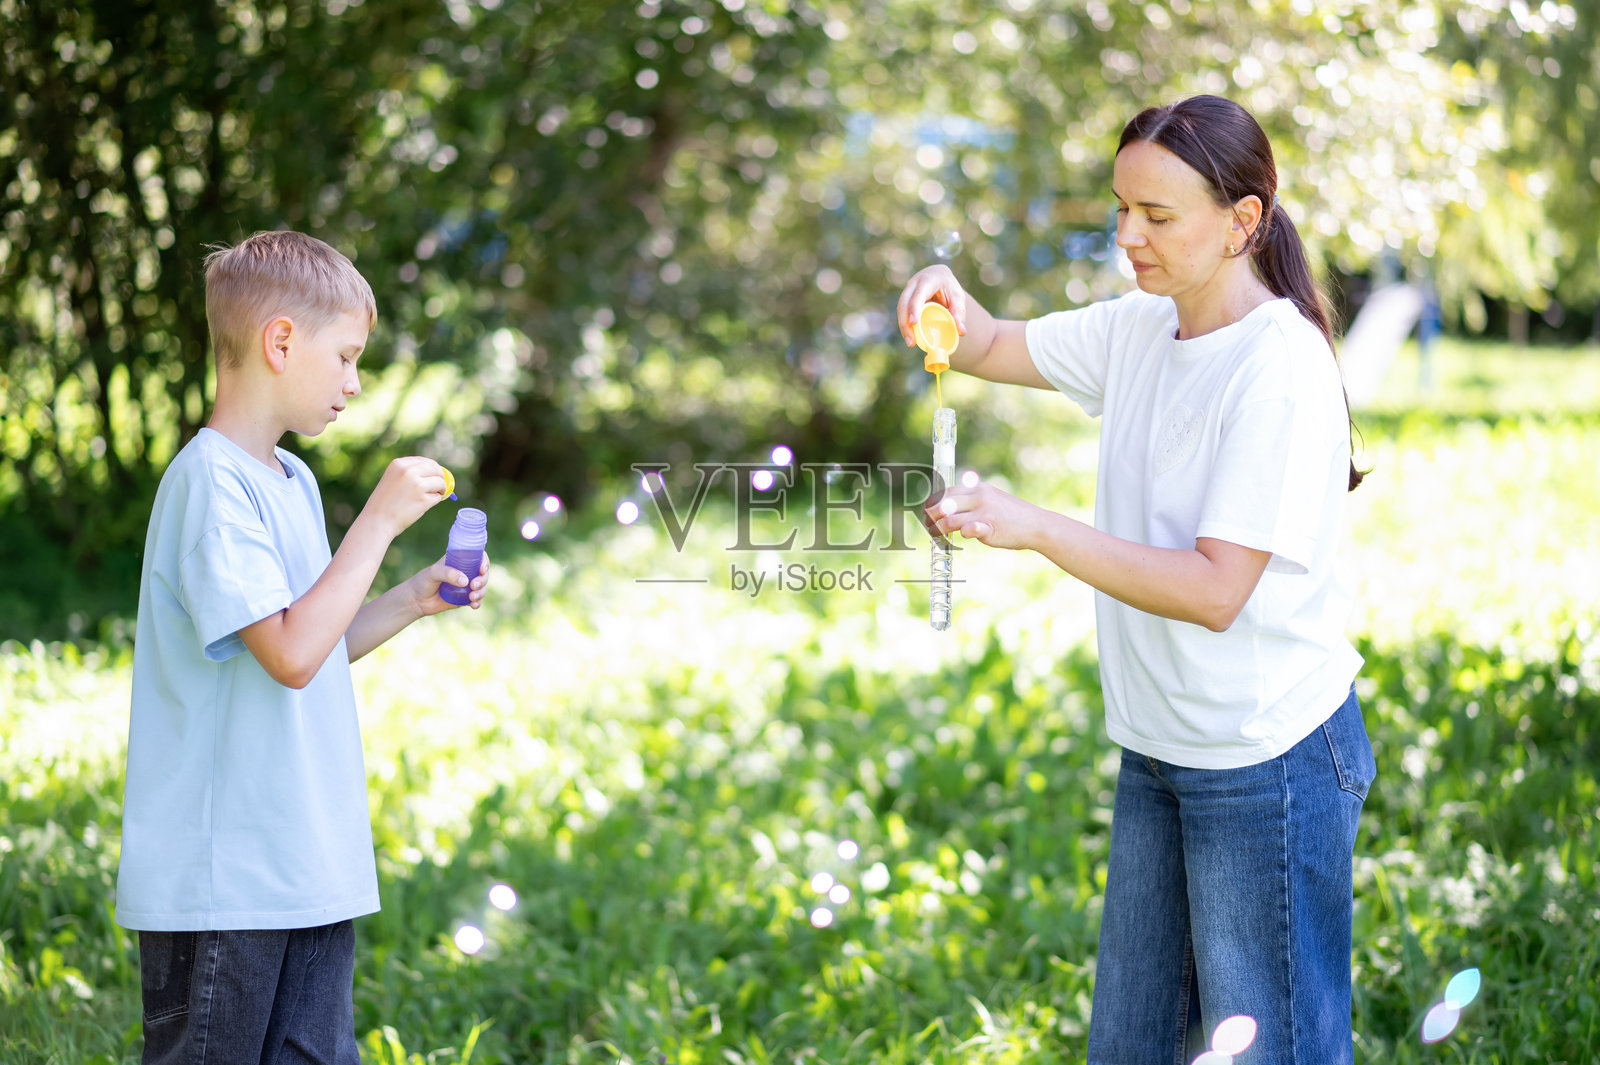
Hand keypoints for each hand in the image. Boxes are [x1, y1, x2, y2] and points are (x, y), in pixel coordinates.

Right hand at [360, 457, 451, 539]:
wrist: (377, 521)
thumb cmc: (385, 502)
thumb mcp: (392, 479)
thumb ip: (409, 473)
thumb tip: (436, 471)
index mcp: (399, 464)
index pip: (425, 461)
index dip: (434, 469)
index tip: (436, 475)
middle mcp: (408, 471)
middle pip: (436, 469)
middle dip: (441, 478)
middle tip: (440, 486)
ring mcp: (417, 485)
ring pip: (440, 483)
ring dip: (439, 490)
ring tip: (429, 497)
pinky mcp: (423, 499)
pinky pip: (438, 497)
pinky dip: (435, 501)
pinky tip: (423, 505)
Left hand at [410, 552, 491, 615]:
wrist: (416, 601)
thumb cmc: (422, 581)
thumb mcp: (433, 573)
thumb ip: (448, 574)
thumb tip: (465, 581)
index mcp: (458, 560)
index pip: (477, 556)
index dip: (484, 561)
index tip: (482, 569)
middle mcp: (464, 571)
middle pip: (483, 573)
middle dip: (483, 580)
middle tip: (474, 585)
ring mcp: (465, 585)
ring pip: (482, 587)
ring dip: (482, 592)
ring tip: (472, 597)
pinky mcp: (464, 598)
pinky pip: (477, 600)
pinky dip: (478, 602)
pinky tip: (473, 605)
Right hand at [896, 264, 969, 346]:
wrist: (938, 275)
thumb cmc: (949, 286)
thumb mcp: (957, 296)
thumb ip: (959, 312)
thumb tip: (961, 332)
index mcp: (928, 280)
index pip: (918, 294)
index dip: (914, 308)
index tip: (914, 323)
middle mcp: (914, 284)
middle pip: (904, 304)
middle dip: (905, 323)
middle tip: (911, 342)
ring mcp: (907, 291)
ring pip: (900, 309)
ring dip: (903, 327)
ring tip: (910, 342)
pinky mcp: (904, 299)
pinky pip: (902, 312)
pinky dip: (905, 325)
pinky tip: (910, 336)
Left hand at [923, 480, 1045, 551]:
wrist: (1036, 525)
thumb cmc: (1011, 515)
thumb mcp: (991, 498)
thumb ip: (972, 500)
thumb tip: (949, 506)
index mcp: (978, 487)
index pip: (947, 491)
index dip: (933, 501)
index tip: (927, 510)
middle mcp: (979, 496)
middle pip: (944, 504)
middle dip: (931, 515)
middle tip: (927, 523)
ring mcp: (984, 512)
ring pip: (949, 519)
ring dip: (937, 528)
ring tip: (934, 534)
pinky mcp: (988, 527)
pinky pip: (968, 529)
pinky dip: (959, 534)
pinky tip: (957, 538)